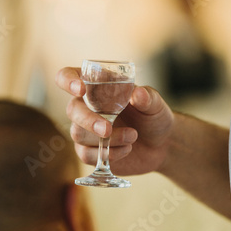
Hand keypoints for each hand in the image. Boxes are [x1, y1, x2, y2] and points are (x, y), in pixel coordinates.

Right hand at [56, 67, 174, 174]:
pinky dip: (108, 154)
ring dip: (107, 139)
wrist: (162, 145)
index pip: (68, 76)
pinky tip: (127, 149)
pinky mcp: (89, 151)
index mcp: (96, 86)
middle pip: (72, 110)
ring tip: (133, 136)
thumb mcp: (156, 104)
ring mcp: (85, 130)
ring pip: (79, 134)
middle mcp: (86, 106)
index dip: (68, 80)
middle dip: (88, 120)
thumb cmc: (154, 117)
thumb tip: (138, 94)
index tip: (80, 89)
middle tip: (108, 129)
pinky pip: (86, 154)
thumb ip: (148, 98)